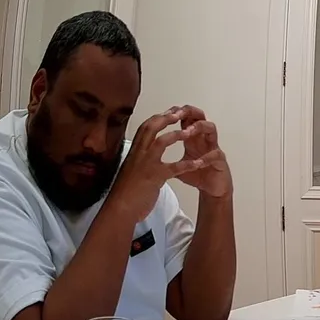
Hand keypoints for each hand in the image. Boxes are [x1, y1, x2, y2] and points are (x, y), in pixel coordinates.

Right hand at [105, 109, 203, 225]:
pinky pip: (174, 168)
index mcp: (134, 152)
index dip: (158, 118)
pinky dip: (188, 165)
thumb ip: (137, 159)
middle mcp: (138, 154)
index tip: (170, 111)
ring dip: (176, 135)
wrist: (120, 209)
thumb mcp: (130, 169)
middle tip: (180, 112)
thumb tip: (141, 152)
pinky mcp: (155, 177)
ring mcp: (146, 165)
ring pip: (161, 143)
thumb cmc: (125, 191)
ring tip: (190, 131)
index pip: (144, 128)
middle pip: (151, 128)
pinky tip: (199, 163)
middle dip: (166, 118)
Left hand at [171, 105, 231, 197]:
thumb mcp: (177, 165)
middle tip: (178, 114)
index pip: (186, 117)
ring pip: (211, 128)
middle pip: (199, 116)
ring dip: (199, 127)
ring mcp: (213, 147)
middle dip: (189, 112)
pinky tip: (198, 162)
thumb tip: (145, 156)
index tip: (165, 111)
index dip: (176, 112)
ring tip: (187, 132)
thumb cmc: (197, 175)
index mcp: (192, 138)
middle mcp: (203, 139)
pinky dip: (207, 156)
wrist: (212, 191)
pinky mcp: (220, 160)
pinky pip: (216, 154)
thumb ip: (168, 158)